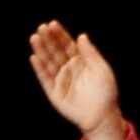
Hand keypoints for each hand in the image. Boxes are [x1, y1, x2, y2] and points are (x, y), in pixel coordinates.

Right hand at [28, 22, 123, 139]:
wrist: (102, 116)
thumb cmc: (105, 92)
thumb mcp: (101, 70)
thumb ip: (90, 54)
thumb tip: (82, 36)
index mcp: (81, 62)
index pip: (67, 45)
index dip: (60, 35)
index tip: (52, 24)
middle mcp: (69, 68)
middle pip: (56, 50)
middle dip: (48, 39)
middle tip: (41, 28)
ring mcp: (60, 79)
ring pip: (48, 61)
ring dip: (41, 50)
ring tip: (35, 38)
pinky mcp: (54, 91)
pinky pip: (45, 78)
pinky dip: (39, 68)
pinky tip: (34, 57)